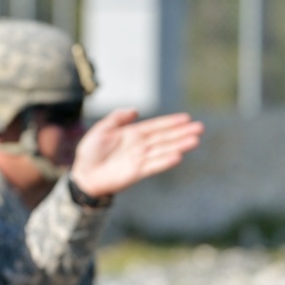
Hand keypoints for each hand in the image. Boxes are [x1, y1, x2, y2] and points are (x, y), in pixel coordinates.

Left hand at [69, 109, 203, 197]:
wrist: (84, 174)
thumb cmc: (91, 152)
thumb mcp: (101, 130)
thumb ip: (117, 118)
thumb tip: (136, 110)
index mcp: (133, 134)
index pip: (156, 126)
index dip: (171, 122)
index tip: (187, 118)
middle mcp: (140, 146)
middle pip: (164, 137)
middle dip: (182, 133)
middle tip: (200, 128)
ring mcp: (139, 159)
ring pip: (163, 150)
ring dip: (179, 146)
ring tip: (195, 141)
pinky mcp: (136, 172)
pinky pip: (153, 165)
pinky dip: (164, 161)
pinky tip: (177, 157)